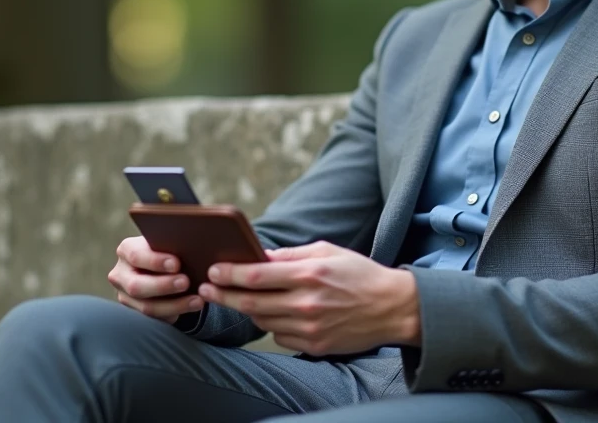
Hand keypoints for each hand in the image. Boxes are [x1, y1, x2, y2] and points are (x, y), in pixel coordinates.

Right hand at [107, 236, 202, 322]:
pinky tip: (191, 307)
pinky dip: (175, 313)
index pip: (136, 256)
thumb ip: (173, 244)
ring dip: (174, 305)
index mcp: (126, 250)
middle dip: (164, 286)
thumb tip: (193, 247)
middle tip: (186, 282)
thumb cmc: (169, 248)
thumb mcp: (167, 242)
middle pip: (137, 286)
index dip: (155, 261)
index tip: (177, 264)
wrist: (164, 266)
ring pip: (147, 307)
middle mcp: (121, 274)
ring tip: (197, 300)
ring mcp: (126, 296)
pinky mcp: (136, 313)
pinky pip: (155, 318)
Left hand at [198, 241, 420, 355]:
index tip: (213, 271)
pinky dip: (273, 325)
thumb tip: (258, 255)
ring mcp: (310, 328)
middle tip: (206, 289)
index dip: (230, 274)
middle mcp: (307, 303)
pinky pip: (280, 337)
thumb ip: (291, 255)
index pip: (257, 275)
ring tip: (240, 299)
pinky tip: (279, 314)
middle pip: (252, 303)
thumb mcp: (327, 251)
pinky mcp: (314, 346)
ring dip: (248, 311)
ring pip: (263, 322)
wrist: (392, 307)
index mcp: (309, 274)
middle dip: (224, 295)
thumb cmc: (358, 273)